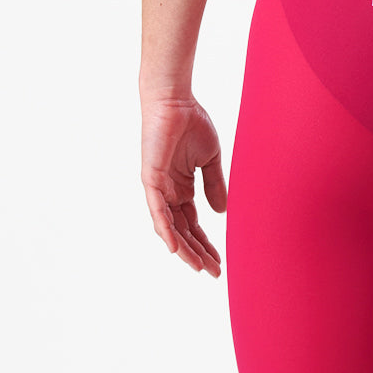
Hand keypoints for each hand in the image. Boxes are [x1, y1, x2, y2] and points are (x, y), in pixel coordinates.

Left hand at [140, 94, 227, 276]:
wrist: (176, 101)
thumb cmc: (191, 123)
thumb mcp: (210, 159)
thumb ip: (214, 184)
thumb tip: (221, 212)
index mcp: (182, 187)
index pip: (193, 223)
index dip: (206, 243)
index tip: (219, 260)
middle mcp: (168, 192)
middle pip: (183, 231)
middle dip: (198, 252)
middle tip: (214, 271)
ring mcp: (158, 188)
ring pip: (170, 227)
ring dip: (185, 249)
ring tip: (199, 267)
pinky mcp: (151, 180)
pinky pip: (157, 211)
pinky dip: (165, 230)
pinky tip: (176, 248)